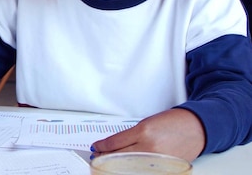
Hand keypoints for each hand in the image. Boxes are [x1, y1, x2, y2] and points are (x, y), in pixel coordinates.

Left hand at [91, 108, 205, 161]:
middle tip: (97, 157)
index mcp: (143, 132)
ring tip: (108, 163)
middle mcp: (150, 147)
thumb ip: (130, 135)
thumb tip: (112, 145)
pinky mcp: (164, 168)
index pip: (115, 142)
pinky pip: (143, 172)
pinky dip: (132, 170)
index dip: (102, 146)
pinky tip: (126, 169)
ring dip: (116, 166)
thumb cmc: (173, 123)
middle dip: (105, 157)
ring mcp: (157, 160)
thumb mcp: (146, 123)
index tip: (95, 147)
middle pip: (119, 156)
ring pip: (129, 166)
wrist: (197, 128)